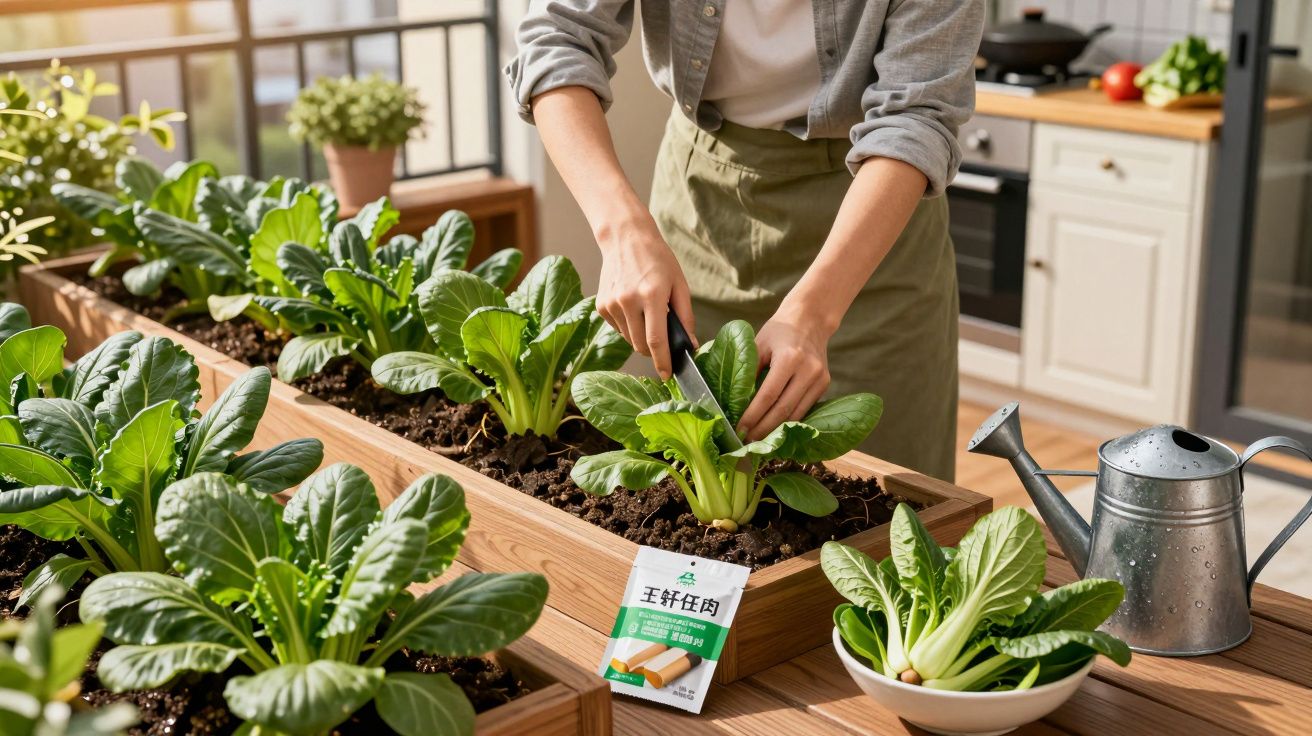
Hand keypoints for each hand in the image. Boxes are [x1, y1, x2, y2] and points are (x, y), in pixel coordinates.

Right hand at [595, 215, 695, 378]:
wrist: (625, 238)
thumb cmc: (657, 259)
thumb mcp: (679, 284)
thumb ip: (685, 316)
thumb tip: (690, 344)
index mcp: (651, 296)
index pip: (657, 340)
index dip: (663, 361)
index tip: (668, 375)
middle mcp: (628, 301)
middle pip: (641, 345)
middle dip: (654, 350)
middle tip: (663, 338)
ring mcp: (612, 304)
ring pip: (629, 340)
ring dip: (641, 337)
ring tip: (647, 314)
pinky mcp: (602, 306)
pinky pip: (619, 330)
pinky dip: (629, 327)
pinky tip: (633, 308)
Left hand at [737, 307, 833, 441]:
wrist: (810, 320)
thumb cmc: (779, 331)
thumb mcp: (758, 344)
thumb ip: (748, 371)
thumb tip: (733, 402)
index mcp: (790, 358)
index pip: (768, 395)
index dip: (753, 415)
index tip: (739, 429)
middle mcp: (809, 370)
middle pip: (783, 410)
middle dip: (763, 429)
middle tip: (746, 441)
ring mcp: (820, 379)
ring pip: (796, 414)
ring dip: (776, 430)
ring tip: (757, 439)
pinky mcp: (824, 385)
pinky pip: (804, 410)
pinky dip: (788, 422)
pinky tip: (774, 429)